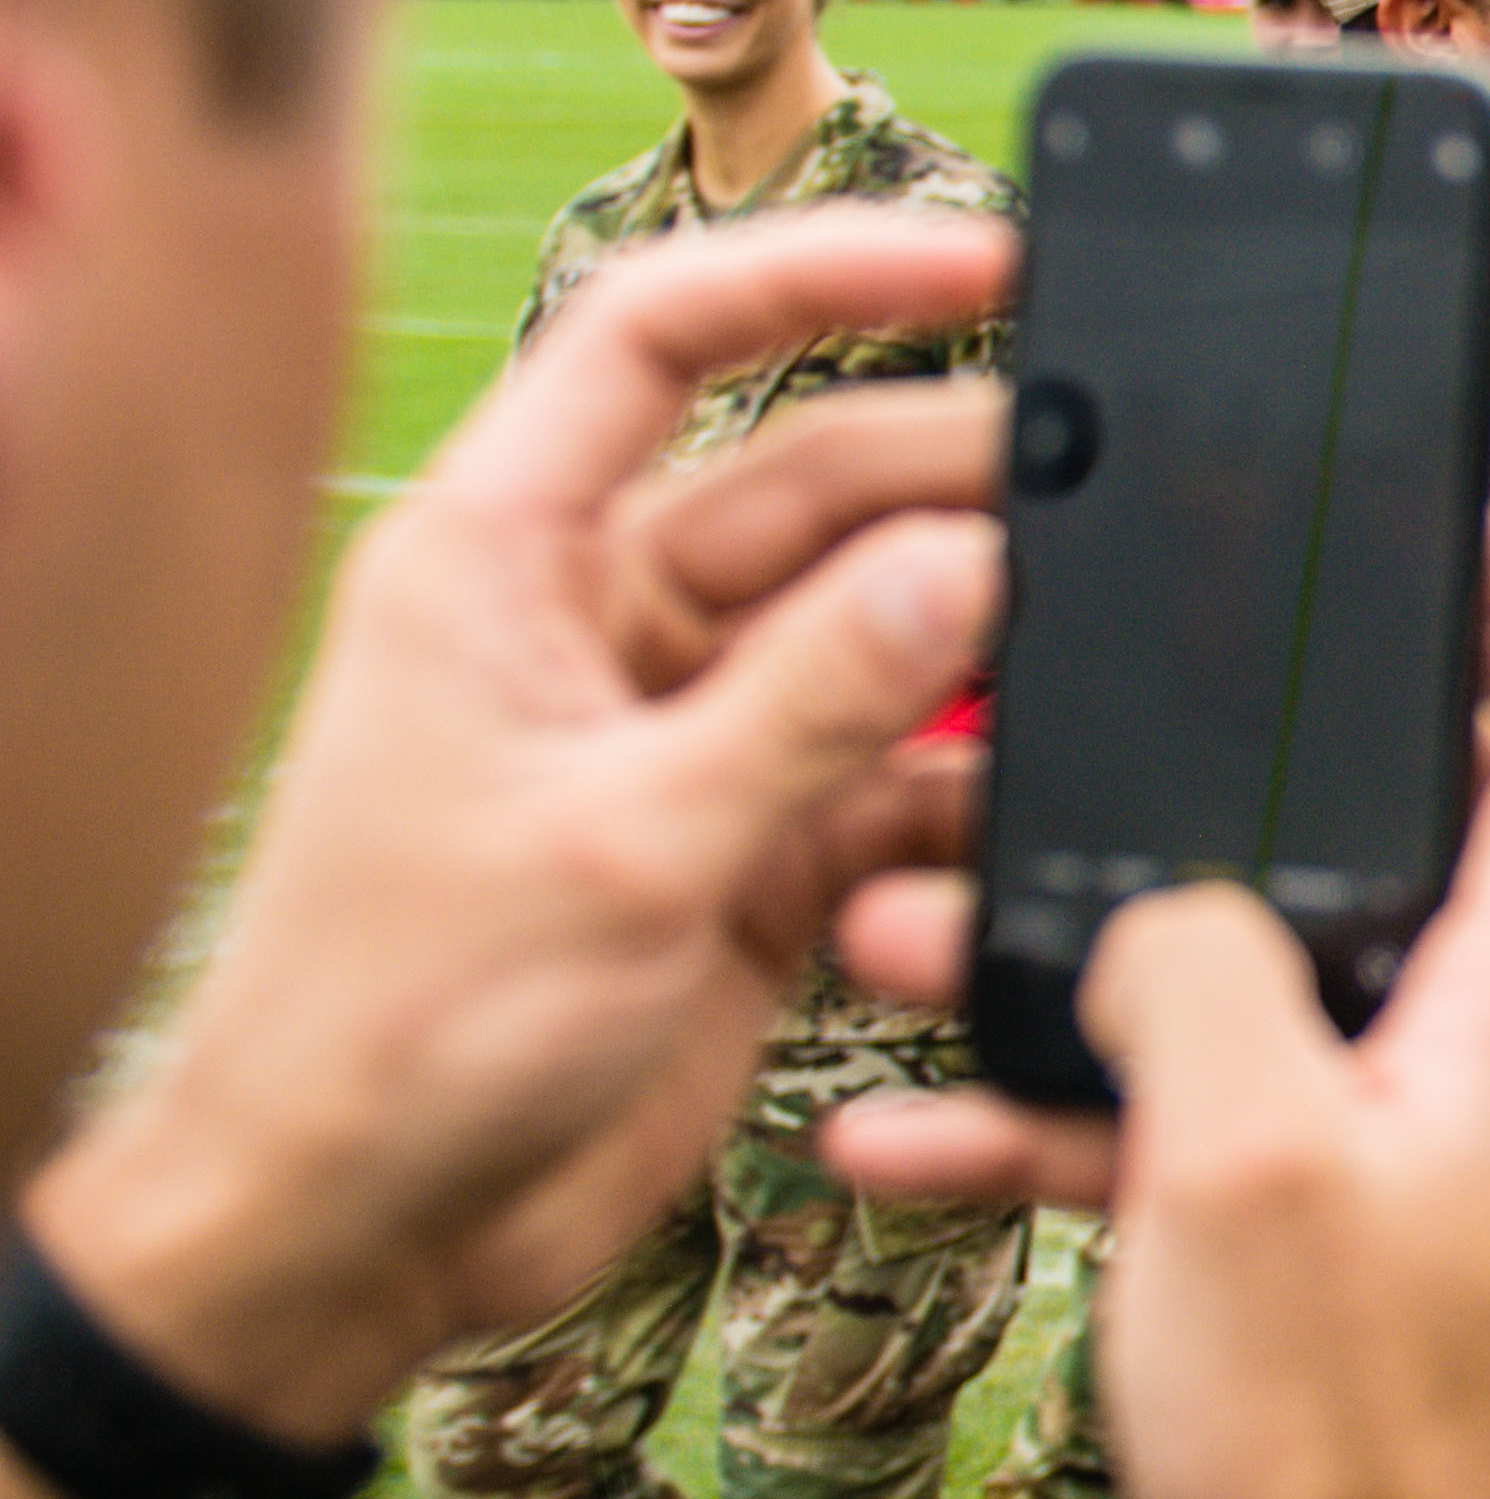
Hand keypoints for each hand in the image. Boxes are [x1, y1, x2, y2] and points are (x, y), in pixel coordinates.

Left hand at [22, 212, 1009, 1444]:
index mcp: (507, 555)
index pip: (665, 336)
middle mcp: (600, 624)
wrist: (356, 1235)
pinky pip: (896, 781)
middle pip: (818, 487)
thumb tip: (972, 560)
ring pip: (878, 638)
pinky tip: (1052, 807)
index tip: (990, 263)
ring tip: (1116, 650)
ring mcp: (685, 739)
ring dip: (984, 648)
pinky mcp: (751, 856)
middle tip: (1125, 483)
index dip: (824, 272)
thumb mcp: (624, 843)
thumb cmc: (402, 1026)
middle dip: (965, 477)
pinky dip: (971, 794)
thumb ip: (810, 700)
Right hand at [826, 515, 1489, 1498]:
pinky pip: (1221, 1131)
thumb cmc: (1332, 1453)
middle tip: (1088, 720)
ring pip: (1275, 990)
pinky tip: (914, 1134)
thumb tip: (1170, 903)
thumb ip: (1198, 964)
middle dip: (1229, 787)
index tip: (1453, 517)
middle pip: (1415, 845)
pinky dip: (1086, 1116)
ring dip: (1102, 961)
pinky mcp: (1359, 1254)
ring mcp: (1448, 1165)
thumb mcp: (1236, 1157)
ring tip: (914, 939)